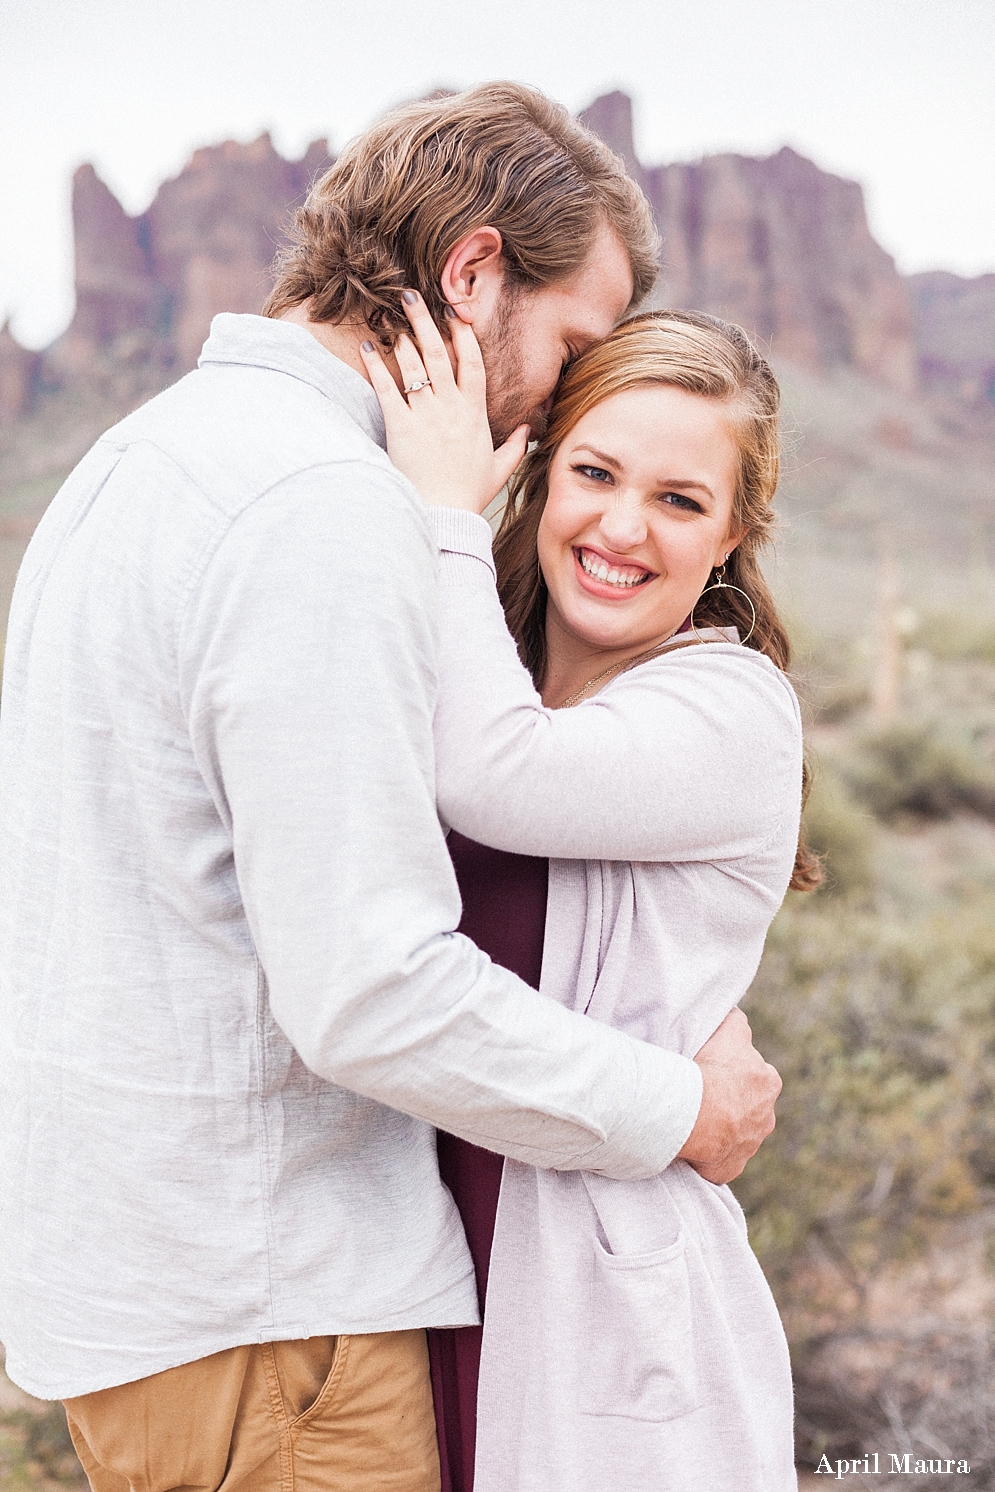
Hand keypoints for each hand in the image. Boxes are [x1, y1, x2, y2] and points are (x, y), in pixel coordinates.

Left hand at [358, 292, 528, 514]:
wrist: (445, 515)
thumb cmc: (468, 496)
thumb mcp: (499, 470)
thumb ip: (515, 447)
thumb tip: (526, 430)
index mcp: (474, 413)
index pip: (472, 362)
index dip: (463, 335)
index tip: (453, 314)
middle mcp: (451, 407)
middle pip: (439, 353)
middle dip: (425, 321)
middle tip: (411, 296)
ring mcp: (426, 414)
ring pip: (413, 365)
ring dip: (401, 339)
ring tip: (389, 321)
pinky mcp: (401, 426)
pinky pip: (386, 388)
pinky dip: (375, 366)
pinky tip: (366, 349)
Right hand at [677, 1008, 780, 1184]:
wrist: (695, 1113)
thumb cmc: (711, 1068)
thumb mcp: (730, 1029)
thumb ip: (737, 1023)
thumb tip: (737, 1017)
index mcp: (768, 1083)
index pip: (755, 1075)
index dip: (734, 1073)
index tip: (713, 1072)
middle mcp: (766, 1117)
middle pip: (748, 1108)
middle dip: (731, 1104)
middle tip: (702, 1097)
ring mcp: (748, 1146)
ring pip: (734, 1135)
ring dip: (719, 1130)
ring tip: (692, 1120)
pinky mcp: (730, 1168)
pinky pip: (718, 1161)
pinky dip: (708, 1156)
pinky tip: (690, 1146)